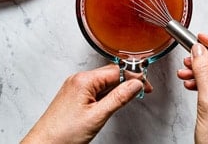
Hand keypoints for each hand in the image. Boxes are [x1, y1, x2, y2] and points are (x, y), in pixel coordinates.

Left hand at [22, 65, 148, 143]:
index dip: (135, 77)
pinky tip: (112, 101)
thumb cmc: (61, 136)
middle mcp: (78, 79)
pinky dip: (107, 93)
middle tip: (142, 90)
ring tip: (129, 96)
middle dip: (128, 81)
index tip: (146, 86)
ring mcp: (74, 88)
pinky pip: (95, 89)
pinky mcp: (72, 97)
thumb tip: (136, 84)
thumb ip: (119, 98)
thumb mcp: (96, 117)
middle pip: (111, 73)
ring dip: (118, 87)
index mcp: (84, 80)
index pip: (117, 71)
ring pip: (103, 81)